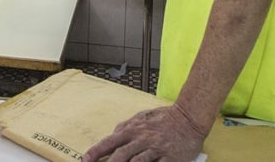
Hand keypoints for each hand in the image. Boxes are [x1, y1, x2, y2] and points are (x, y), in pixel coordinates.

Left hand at [82, 105, 205, 161]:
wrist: (188, 117)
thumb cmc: (164, 118)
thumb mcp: (141, 117)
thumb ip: (126, 126)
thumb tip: (113, 134)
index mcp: (133, 129)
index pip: (110, 141)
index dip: (96, 151)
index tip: (85, 160)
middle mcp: (142, 139)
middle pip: (121, 155)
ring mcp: (156, 149)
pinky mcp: (169, 158)